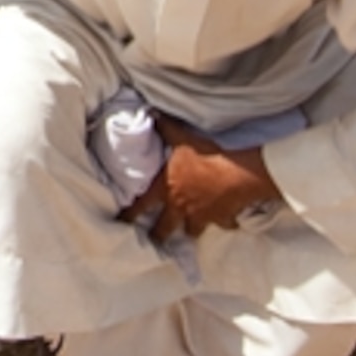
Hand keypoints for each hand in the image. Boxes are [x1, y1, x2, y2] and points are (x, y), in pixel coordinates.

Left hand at [131, 115, 280, 239]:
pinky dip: (223, 223)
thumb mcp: (182, 139)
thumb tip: (153, 113)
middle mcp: (180, 206)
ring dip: (191, 230)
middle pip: (165, 227)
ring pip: (192, 231)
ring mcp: (200, 216)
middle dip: (159, 235)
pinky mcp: (220, 219)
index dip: (130, 214)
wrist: (234, 175)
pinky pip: (221, 224)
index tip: (122, 222)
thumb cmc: (205, 156)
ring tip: (190, 233)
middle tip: (155, 242)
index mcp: (166, 189)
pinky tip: (226, 221)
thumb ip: (167, 129)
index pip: (142, 204)